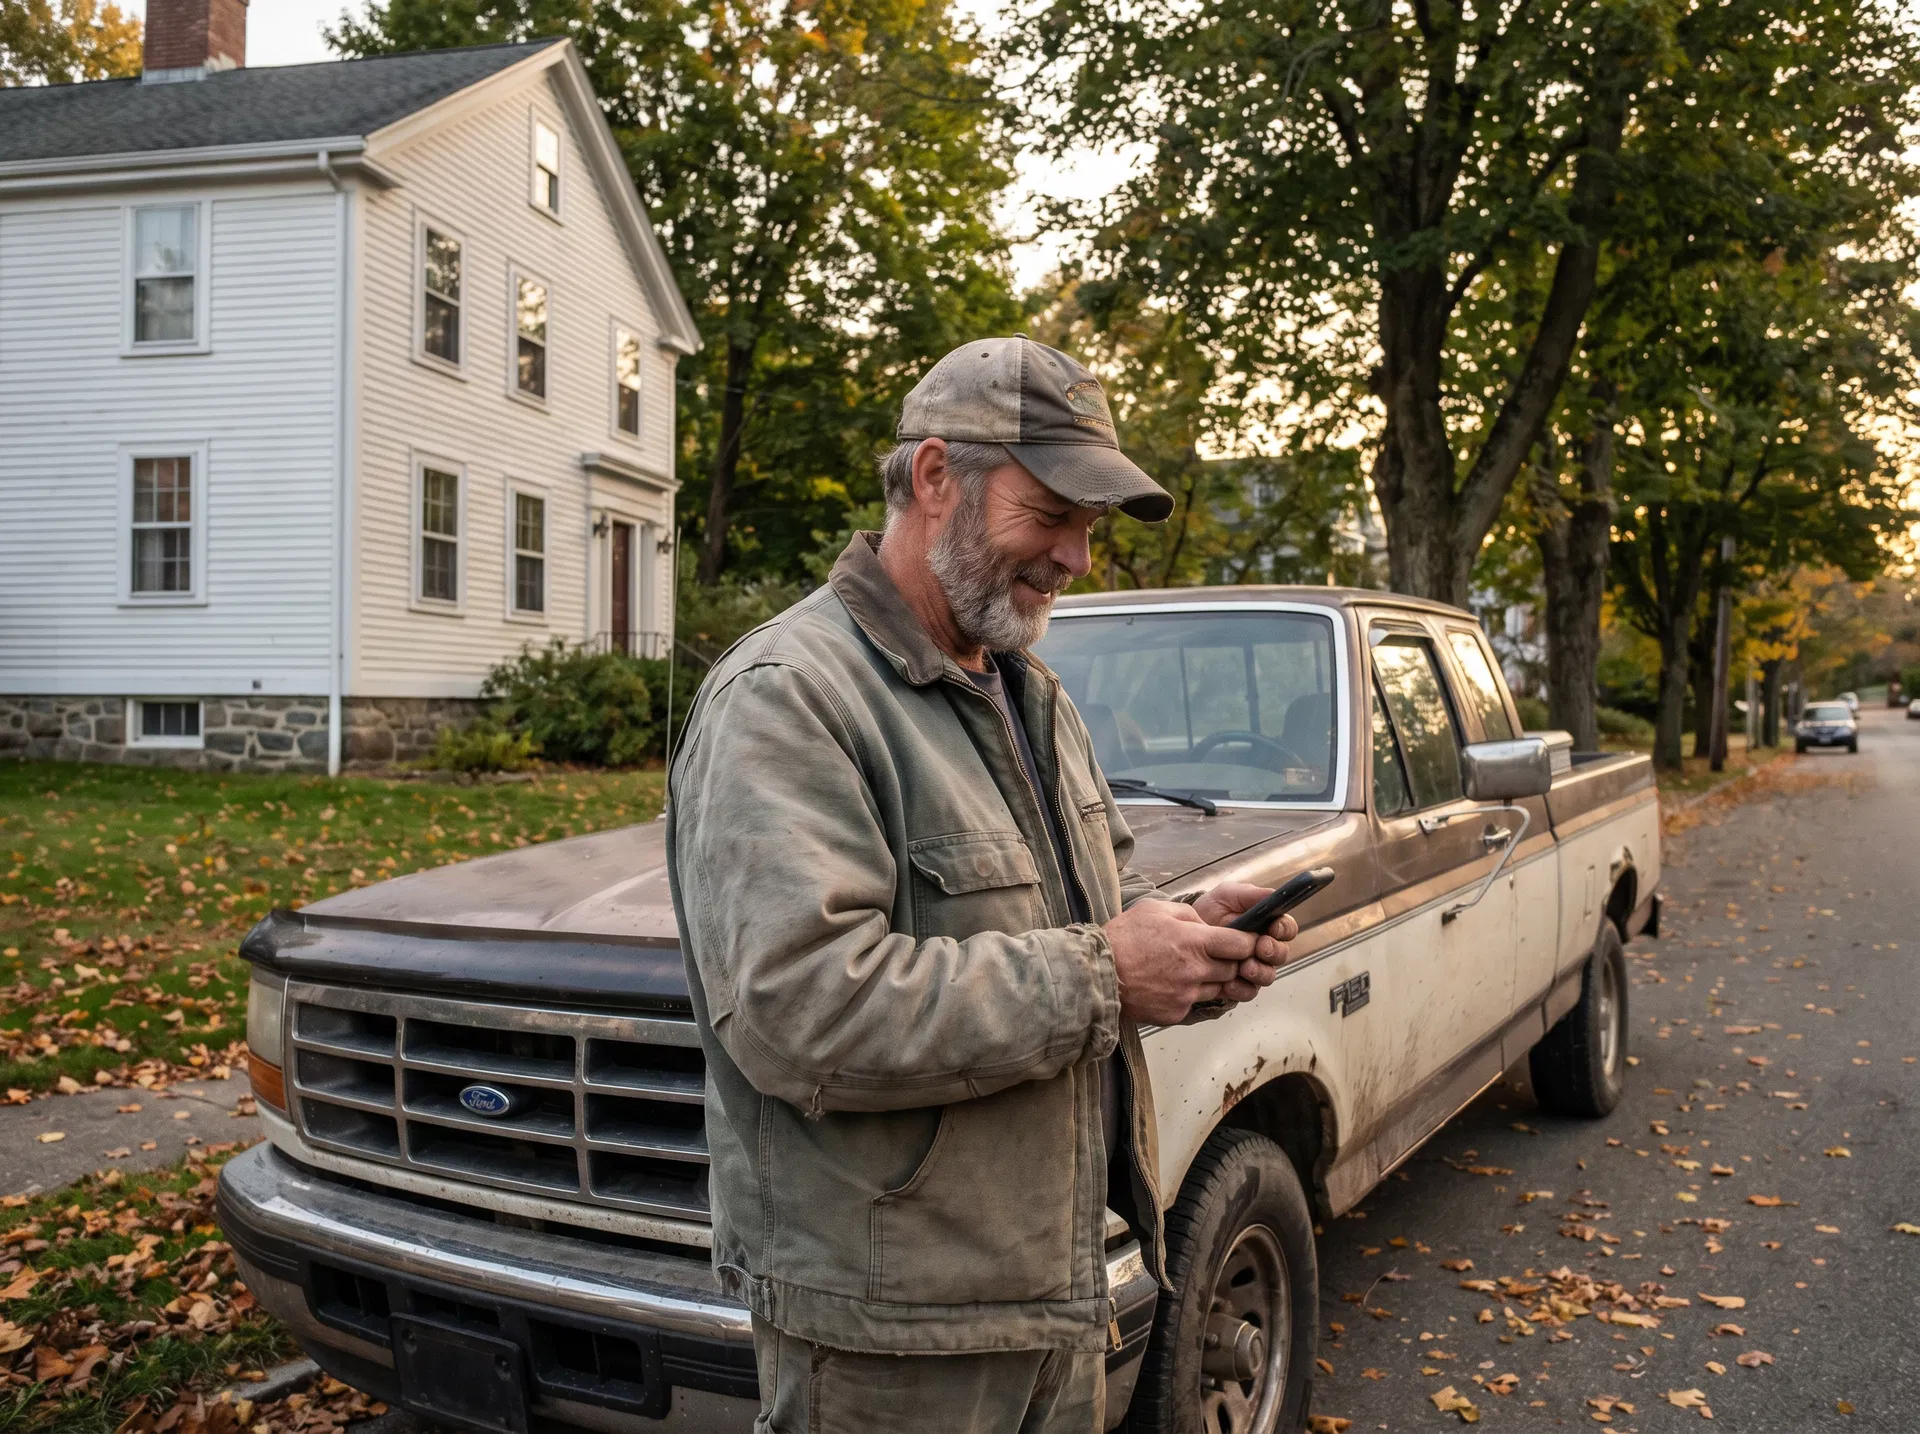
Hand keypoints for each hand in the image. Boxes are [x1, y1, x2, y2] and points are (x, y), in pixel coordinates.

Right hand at [1104, 898, 1282, 1025]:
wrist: (1097, 974)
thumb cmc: (1122, 939)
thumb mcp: (1154, 909)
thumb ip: (1188, 915)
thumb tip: (1206, 926)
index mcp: (1194, 942)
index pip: (1242, 945)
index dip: (1247, 942)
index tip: (1243, 941)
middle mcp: (1195, 971)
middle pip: (1234, 970)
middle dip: (1230, 962)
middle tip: (1215, 955)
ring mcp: (1187, 995)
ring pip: (1217, 989)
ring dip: (1210, 979)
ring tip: (1188, 969)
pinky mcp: (1176, 1013)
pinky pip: (1194, 1003)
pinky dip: (1188, 994)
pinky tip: (1169, 984)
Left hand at [1191, 882, 1302, 979]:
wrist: (1183, 935)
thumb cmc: (1209, 911)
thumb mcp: (1226, 895)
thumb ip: (1250, 894)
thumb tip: (1273, 894)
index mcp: (1266, 924)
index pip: (1286, 928)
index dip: (1284, 929)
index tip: (1273, 928)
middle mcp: (1263, 948)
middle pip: (1281, 954)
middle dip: (1273, 951)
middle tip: (1259, 947)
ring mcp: (1253, 967)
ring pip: (1268, 975)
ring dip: (1259, 972)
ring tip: (1244, 967)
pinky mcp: (1239, 984)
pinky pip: (1248, 992)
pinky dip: (1241, 988)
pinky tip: (1229, 982)